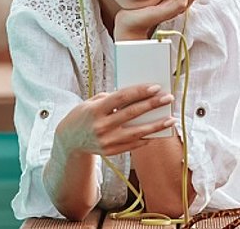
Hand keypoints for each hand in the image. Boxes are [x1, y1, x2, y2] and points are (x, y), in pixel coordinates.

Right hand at [54, 84, 175, 156]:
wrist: (68, 142)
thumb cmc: (82, 117)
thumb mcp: (90, 103)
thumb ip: (110, 99)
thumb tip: (134, 96)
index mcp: (96, 110)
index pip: (122, 98)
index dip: (139, 92)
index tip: (155, 87)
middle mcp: (101, 126)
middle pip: (132, 113)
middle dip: (152, 105)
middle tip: (168, 98)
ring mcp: (106, 141)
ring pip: (137, 132)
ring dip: (156, 126)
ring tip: (171, 119)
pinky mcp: (110, 152)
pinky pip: (132, 145)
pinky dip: (146, 138)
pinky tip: (157, 133)